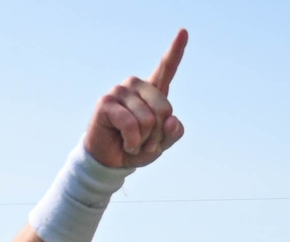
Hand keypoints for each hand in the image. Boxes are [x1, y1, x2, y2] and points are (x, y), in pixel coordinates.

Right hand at [84, 29, 186, 168]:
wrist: (111, 162)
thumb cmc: (137, 147)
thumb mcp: (161, 143)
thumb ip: (173, 133)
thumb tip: (171, 121)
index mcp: (152, 91)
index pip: (166, 69)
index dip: (176, 51)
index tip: (184, 31)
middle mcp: (135, 86)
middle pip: (164, 109)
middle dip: (158, 135)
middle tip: (144, 141)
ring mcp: (119, 91)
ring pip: (148, 120)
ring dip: (144, 141)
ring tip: (132, 142)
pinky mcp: (106, 102)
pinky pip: (131, 125)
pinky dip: (132, 141)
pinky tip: (125, 143)